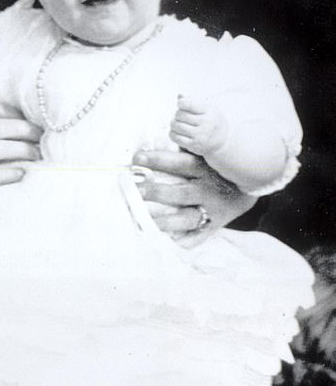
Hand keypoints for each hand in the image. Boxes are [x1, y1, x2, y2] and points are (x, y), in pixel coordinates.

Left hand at [132, 148, 255, 248]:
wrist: (250, 184)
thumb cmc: (218, 166)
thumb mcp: (205, 154)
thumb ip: (184, 151)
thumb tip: (153, 145)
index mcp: (203, 168)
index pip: (178, 163)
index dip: (157, 160)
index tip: (136, 158)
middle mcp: (208, 190)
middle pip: (179, 193)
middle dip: (156, 193)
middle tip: (135, 192)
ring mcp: (212, 210)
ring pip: (187, 218)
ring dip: (165, 221)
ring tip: (144, 221)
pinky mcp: (216, 224)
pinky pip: (201, 236)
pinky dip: (188, 241)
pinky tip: (171, 241)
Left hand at [169, 94, 228, 156]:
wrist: (221, 140)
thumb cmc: (210, 119)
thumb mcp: (206, 107)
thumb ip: (192, 100)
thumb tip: (179, 95)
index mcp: (209, 110)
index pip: (189, 104)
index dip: (181, 103)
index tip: (180, 104)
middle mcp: (206, 123)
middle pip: (180, 115)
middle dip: (177, 114)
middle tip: (179, 116)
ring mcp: (200, 135)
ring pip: (176, 126)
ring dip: (173, 123)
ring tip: (176, 123)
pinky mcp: (194, 145)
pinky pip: (175, 137)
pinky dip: (172, 133)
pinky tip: (176, 131)